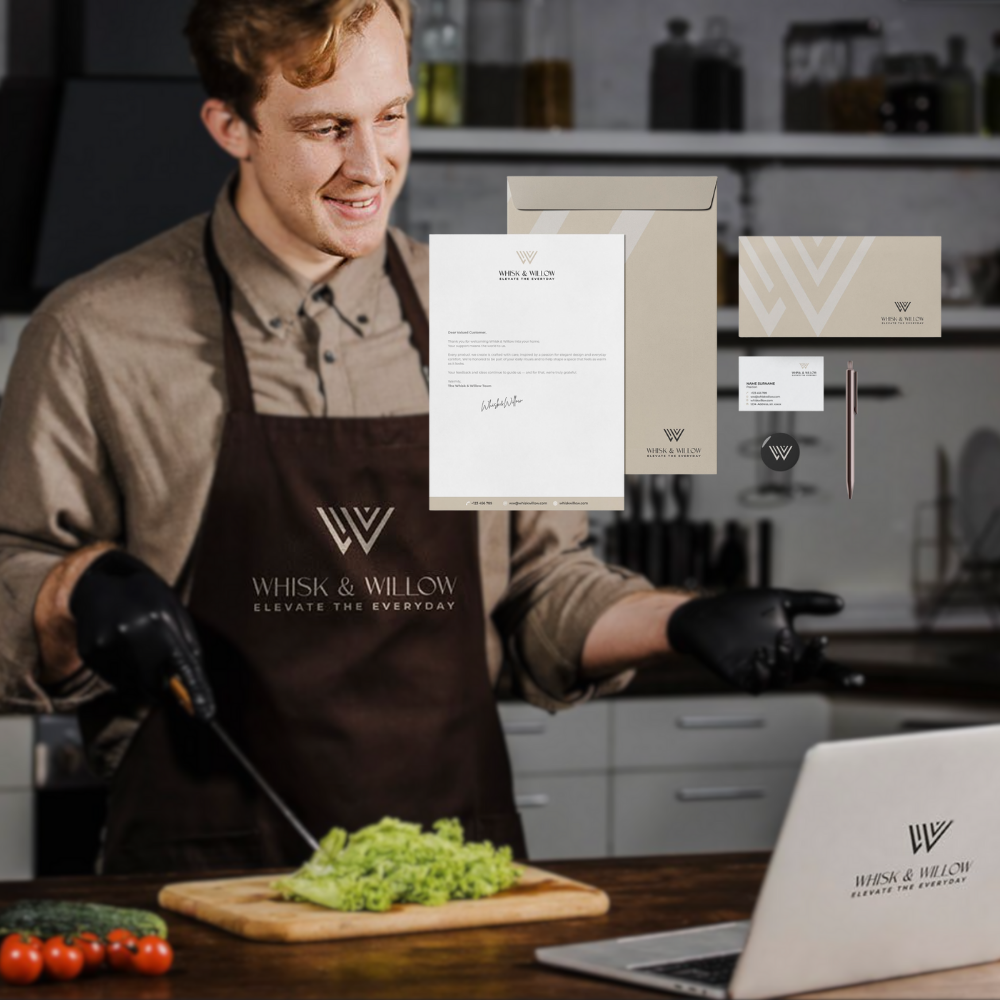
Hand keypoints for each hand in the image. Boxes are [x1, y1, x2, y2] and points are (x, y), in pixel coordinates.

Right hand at [69, 550, 215, 720]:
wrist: (99, 585)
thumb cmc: (146, 599)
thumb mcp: (174, 611)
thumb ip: (188, 645)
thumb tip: (195, 679)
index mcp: (160, 619)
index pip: (183, 664)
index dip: (196, 691)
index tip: (206, 714)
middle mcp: (132, 632)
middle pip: (153, 682)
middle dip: (160, 684)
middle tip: (161, 675)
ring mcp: (107, 643)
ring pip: (132, 685)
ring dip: (139, 678)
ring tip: (135, 649)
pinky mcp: (90, 652)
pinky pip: (112, 679)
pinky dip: (121, 672)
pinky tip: (119, 649)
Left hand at [667, 589, 857, 693]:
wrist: (705, 613)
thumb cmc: (742, 609)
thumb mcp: (779, 600)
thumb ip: (809, 602)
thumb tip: (841, 603)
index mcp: (792, 650)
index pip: (821, 666)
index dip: (840, 675)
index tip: (859, 680)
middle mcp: (779, 664)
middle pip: (805, 674)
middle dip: (814, 660)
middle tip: (817, 641)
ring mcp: (759, 671)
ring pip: (783, 679)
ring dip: (787, 661)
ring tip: (780, 637)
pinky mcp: (739, 675)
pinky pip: (756, 684)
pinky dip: (761, 673)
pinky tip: (760, 655)